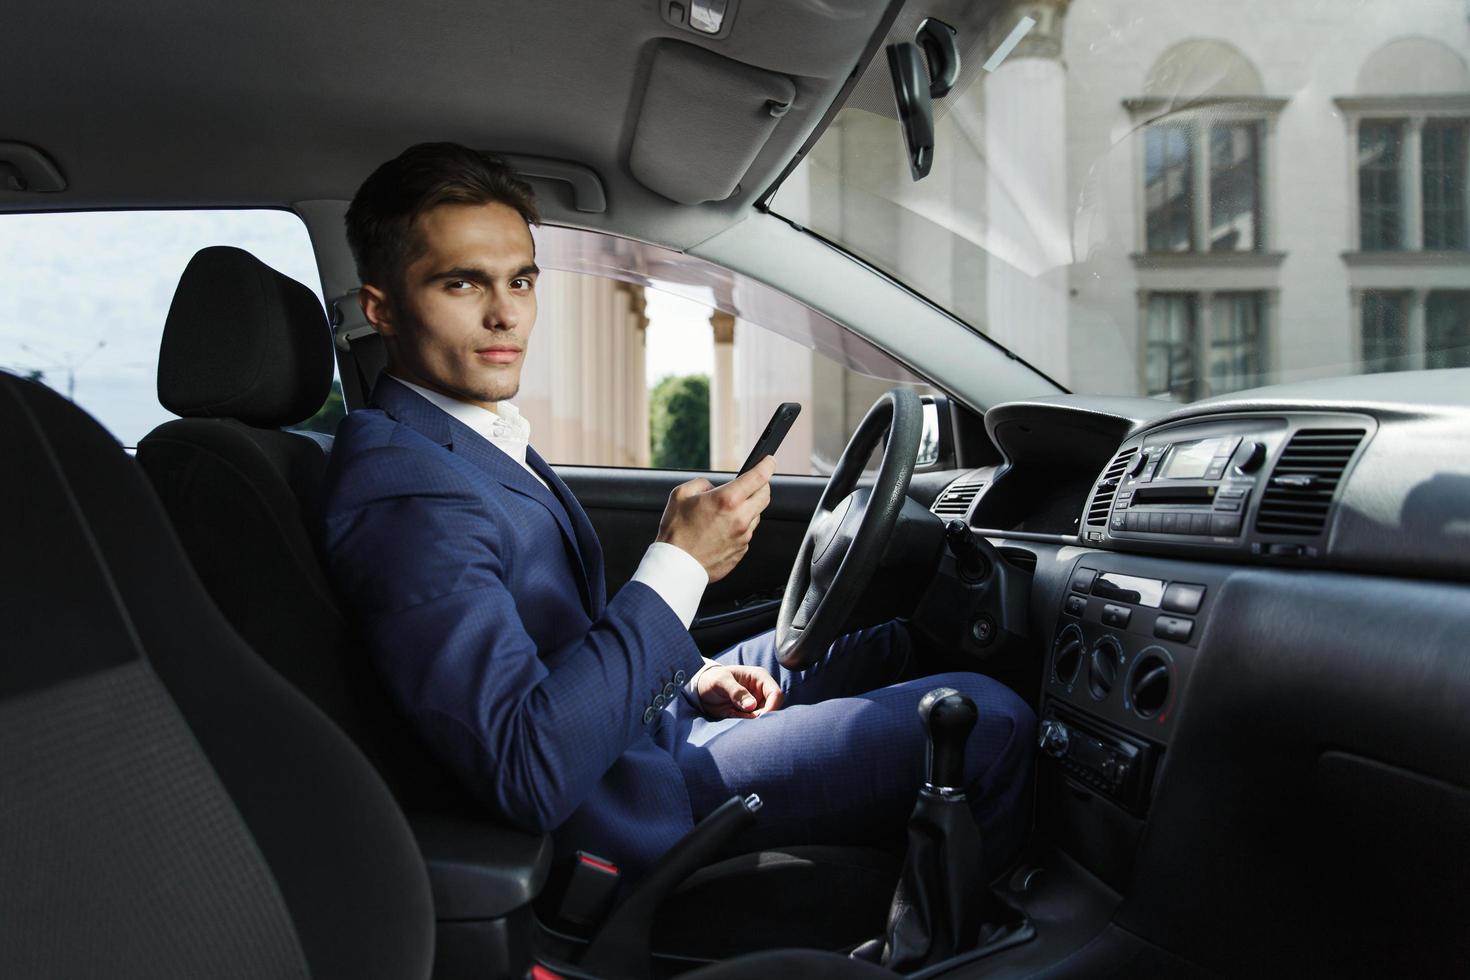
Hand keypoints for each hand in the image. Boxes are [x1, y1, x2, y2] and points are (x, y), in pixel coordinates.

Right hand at [655, 456, 774, 583]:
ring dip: (748, 508)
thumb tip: (712, 487)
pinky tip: (721, 530)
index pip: (759, 477)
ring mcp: (743, 536)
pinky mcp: (741, 550)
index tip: (769, 461)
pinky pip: (746, 533)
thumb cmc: (676, 533)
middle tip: (752, 483)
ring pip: (756, 515)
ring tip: (726, 512)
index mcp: (727, 500)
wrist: (676, 566)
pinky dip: (739, 527)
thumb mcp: (680, 495)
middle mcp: (740, 518)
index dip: (767, 465)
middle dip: (761, 485)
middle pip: (765, 495)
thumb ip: (701, 484)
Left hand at [696, 663, 784, 718]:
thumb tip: (752, 706)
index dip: (772, 707)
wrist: (702, 689)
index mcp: (759, 677)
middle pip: (773, 708)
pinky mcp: (750, 713)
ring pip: (764, 717)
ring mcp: (757, 703)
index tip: (759, 718)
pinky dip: (744, 724)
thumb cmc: (712, 679)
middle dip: (761, 717)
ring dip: (751, 721)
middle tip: (742, 718)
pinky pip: (753, 723)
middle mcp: (761, 691)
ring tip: (732, 712)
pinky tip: (731, 715)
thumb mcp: (720, 681)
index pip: (775, 693)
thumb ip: (736, 692)